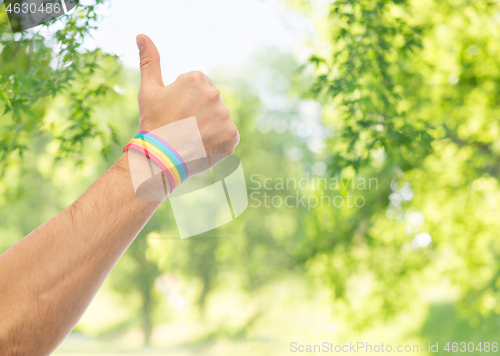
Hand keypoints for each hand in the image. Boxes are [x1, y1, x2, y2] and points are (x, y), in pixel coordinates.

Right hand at [135, 34, 239, 157]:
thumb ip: (150, 61)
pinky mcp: (232, 136)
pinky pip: (228, 136)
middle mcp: (214, 94)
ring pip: (219, 120)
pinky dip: (218, 143)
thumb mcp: (148, 90)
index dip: (185, 102)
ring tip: (191, 138)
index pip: (198, 87)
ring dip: (209, 128)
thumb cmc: (152, 123)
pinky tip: (203, 146)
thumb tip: (141, 35)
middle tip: (182, 127)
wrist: (159, 158)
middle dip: (199, 113)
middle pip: (210, 102)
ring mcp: (225, 116)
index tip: (175, 114)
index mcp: (196, 79)